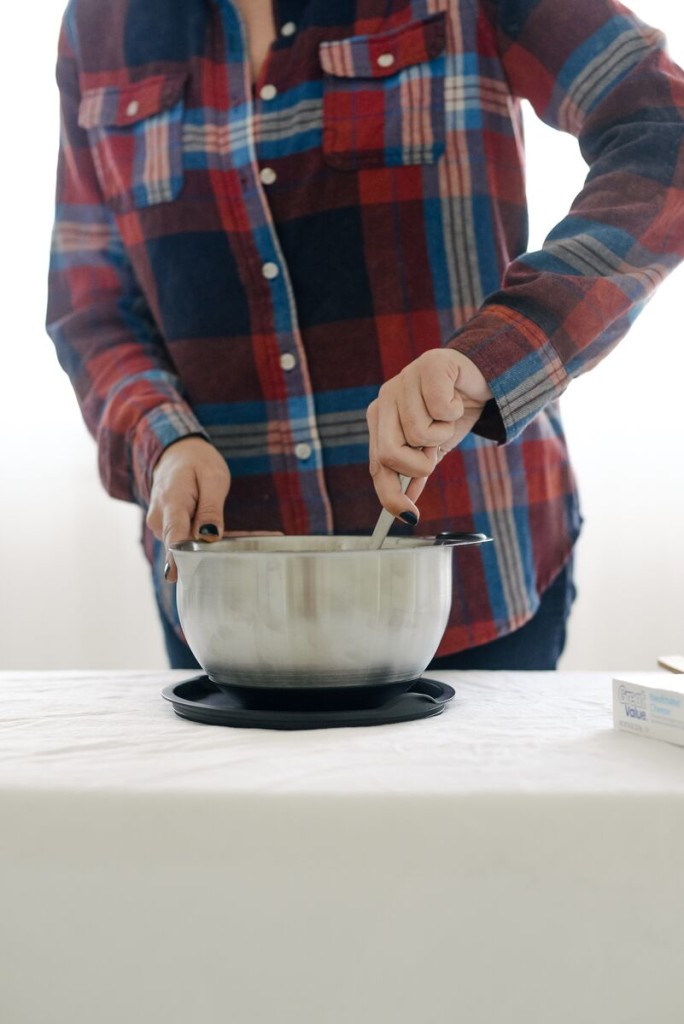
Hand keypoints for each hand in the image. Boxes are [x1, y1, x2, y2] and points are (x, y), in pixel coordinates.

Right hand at [146, 437, 229, 582]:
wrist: (176, 453)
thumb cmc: (197, 463)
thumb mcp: (213, 478)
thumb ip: (211, 509)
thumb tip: (209, 537)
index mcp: (171, 502)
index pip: (175, 539)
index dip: (183, 562)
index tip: (191, 579)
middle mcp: (159, 518)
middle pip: (180, 548)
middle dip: (203, 553)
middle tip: (232, 555)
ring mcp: (159, 525)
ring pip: (182, 546)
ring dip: (202, 545)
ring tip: (224, 536)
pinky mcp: (165, 529)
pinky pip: (182, 540)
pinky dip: (196, 540)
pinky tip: (210, 534)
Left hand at [366, 349, 491, 520]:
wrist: (481, 377)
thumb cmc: (453, 412)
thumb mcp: (434, 448)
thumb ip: (415, 473)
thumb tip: (405, 508)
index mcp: (380, 418)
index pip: (378, 465)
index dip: (390, 495)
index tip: (409, 516)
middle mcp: (385, 398)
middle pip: (390, 453)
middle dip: (419, 465)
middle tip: (435, 453)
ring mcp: (404, 379)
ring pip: (419, 433)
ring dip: (443, 434)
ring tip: (448, 417)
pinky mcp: (429, 365)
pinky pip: (440, 409)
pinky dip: (455, 412)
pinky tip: (456, 399)